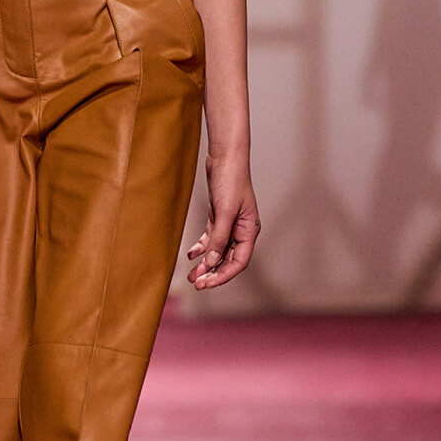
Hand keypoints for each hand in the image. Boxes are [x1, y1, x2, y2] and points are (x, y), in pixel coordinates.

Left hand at [186, 151, 260, 289]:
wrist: (225, 157)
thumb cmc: (231, 180)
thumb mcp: (224, 211)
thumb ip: (219, 238)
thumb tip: (212, 262)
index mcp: (249, 231)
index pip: (238, 262)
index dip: (223, 275)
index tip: (207, 284)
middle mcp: (241, 230)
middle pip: (228, 259)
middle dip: (213, 273)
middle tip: (197, 284)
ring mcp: (230, 224)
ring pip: (218, 251)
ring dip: (206, 263)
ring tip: (192, 275)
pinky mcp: (219, 217)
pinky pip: (211, 238)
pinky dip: (201, 248)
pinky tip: (191, 255)